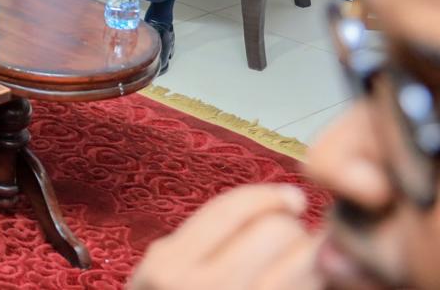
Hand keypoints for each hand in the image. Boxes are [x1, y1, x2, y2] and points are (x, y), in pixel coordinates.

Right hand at [128, 184, 319, 289]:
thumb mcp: (164, 266)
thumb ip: (206, 235)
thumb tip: (287, 201)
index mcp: (171, 265)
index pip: (233, 210)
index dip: (269, 196)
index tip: (290, 197)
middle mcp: (206, 289)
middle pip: (277, 232)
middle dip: (289, 229)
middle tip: (285, 240)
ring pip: (306, 264)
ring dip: (308, 259)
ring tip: (292, 267)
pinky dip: (313, 283)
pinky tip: (299, 285)